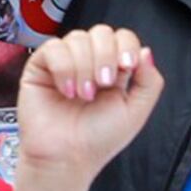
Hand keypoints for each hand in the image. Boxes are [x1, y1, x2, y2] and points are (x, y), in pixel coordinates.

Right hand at [14, 27, 164, 181]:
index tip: (127, 66)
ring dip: (84, 67)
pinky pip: (53, 48)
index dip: (126, 46)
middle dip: (105, 56)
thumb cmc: (98, 139)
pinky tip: (66, 91)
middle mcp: (88, 62)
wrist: (67, 157)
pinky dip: (63, 69)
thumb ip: (149, 81)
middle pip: (101, 32)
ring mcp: (64, 62)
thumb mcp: (135, 111)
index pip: (122, 37)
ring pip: (77, 38)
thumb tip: (146, 51)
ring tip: (83, 95)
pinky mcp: (40, 66)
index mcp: (113, 69)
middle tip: (103, 84)